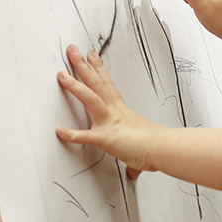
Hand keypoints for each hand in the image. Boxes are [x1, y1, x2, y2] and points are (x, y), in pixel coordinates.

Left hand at [56, 46, 163, 176]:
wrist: (162, 148)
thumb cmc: (155, 146)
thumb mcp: (141, 147)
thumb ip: (134, 160)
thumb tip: (134, 171)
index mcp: (121, 111)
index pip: (107, 85)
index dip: (98, 69)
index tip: (91, 55)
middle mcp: (114, 112)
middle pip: (96, 83)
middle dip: (82, 66)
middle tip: (72, 50)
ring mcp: (109, 122)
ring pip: (90, 98)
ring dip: (75, 86)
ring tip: (61, 74)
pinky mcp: (106, 138)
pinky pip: (86, 136)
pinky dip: (72, 135)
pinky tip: (60, 131)